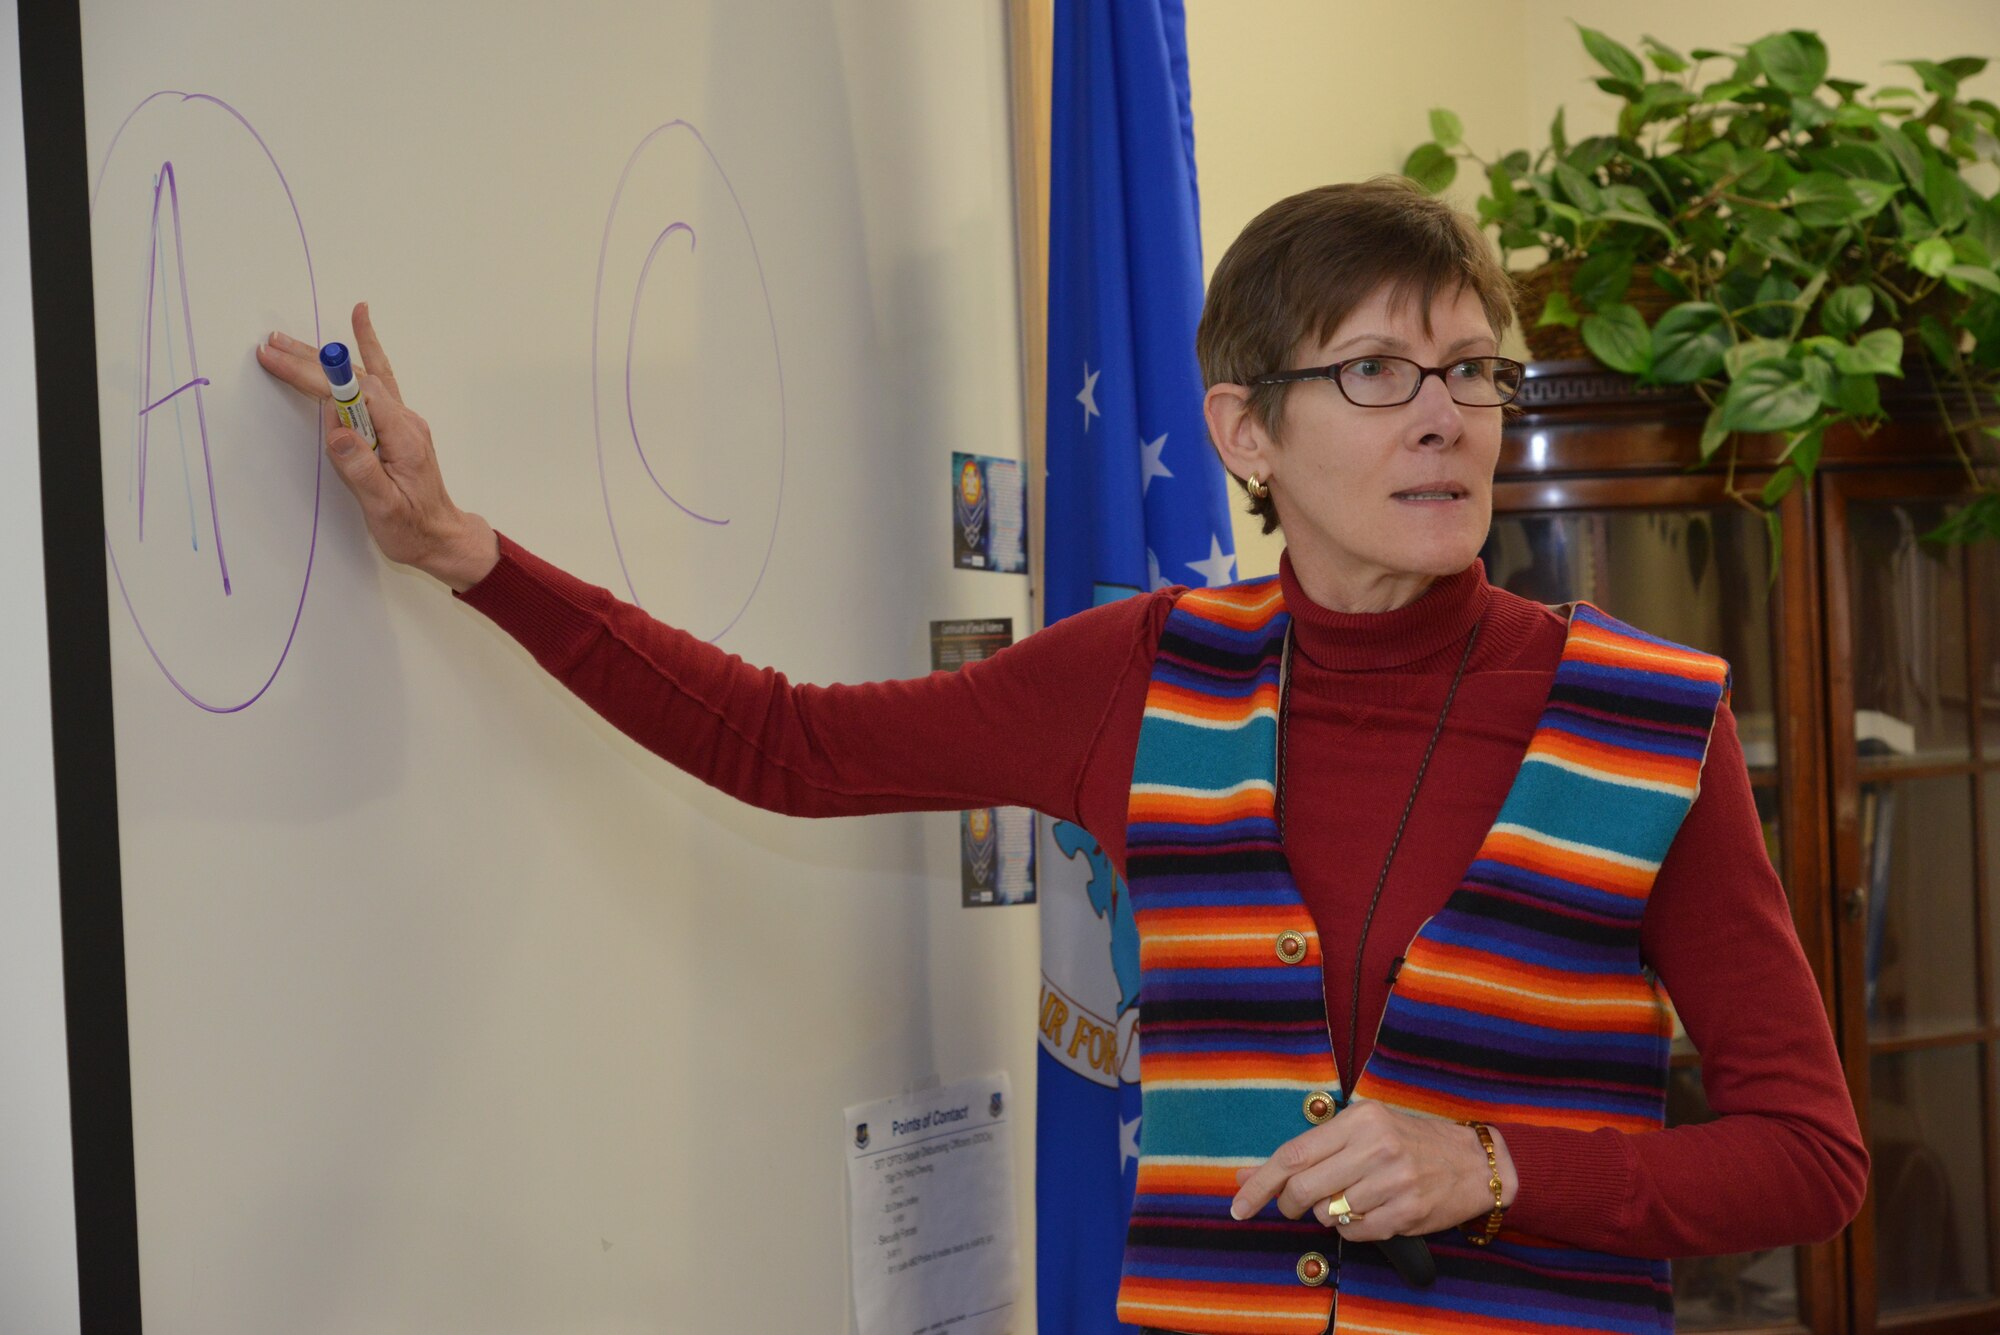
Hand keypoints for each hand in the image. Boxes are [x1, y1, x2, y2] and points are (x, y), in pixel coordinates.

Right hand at [255, 301, 497, 590]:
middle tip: (271, 344)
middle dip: (310, 360)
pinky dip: (366, 351)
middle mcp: (404, 420)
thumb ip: (361, 469)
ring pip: (363, 376)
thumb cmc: (413, 528)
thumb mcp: (384, 507)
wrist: (442, 538)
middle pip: (355, 378)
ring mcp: (401, 421)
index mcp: (402, 436)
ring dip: (326, 357)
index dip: (314, 375)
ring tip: (289, 340)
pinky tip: (360, 324)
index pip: (352, 394)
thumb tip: (336, 433)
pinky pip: (377, 381)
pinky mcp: (395, 426)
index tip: (279, 360)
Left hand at [1227, 1101, 1515, 1243]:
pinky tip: (1370, 1211)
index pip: (1293, 1155)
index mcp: (1360, 1119)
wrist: (1476, 1163)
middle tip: (1293, 1205)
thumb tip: (1246, 1175)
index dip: (1259, 1183)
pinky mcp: (1406, 1213)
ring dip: (1328, 1213)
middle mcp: (1375, 1147)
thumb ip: (1309, 1152)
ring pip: (1328, 1214)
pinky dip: (1352, 1228)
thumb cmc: (1412, 1141)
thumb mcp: (1363, 1130)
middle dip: (1288, 1204)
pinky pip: (1355, 1233)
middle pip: (1304, 1189)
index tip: (1238, 1204)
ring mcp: (1393, 1182)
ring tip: (1351, 1197)